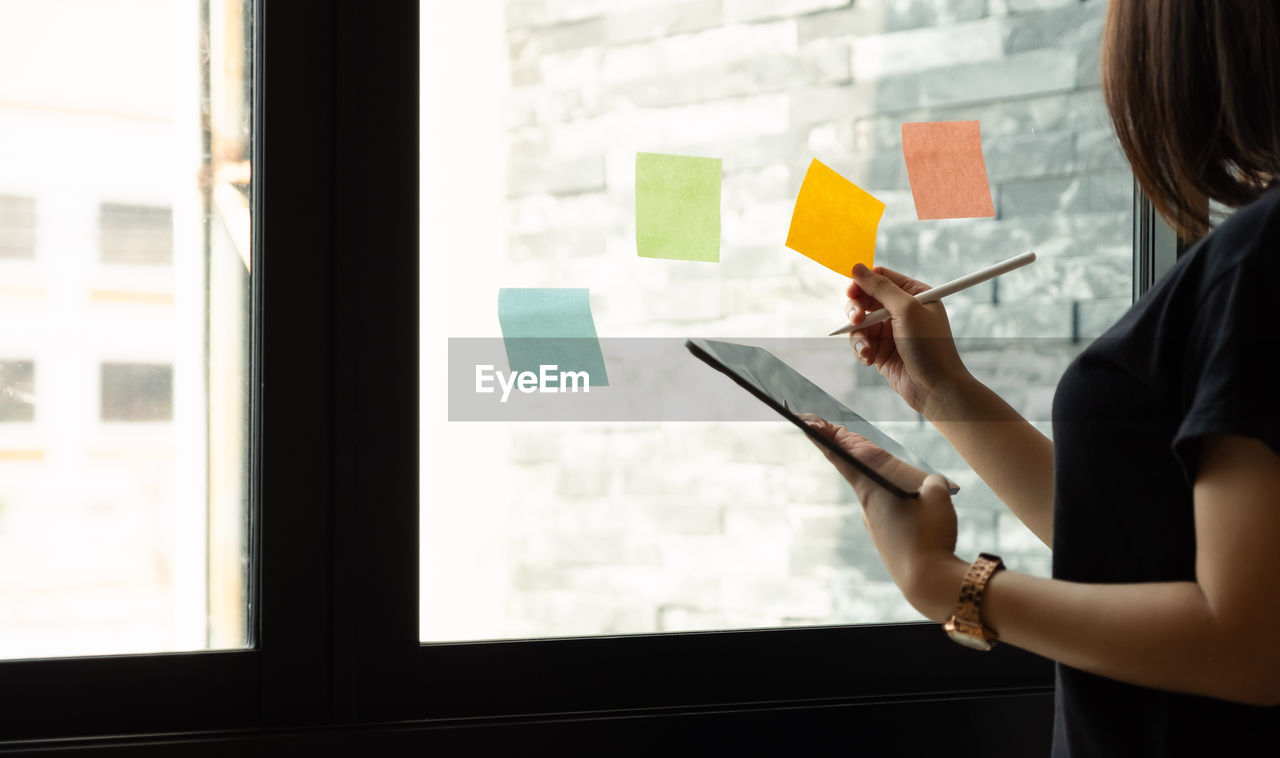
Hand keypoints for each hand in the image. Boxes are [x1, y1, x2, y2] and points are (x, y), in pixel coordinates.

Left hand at [802, 414, 960, 618]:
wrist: (929, 584)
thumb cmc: (930, 537)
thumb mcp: (938, 497)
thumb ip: (931, 482)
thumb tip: (929, 486)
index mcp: (870, 490)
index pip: (840, 456)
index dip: (823, 438)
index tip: (806, 423)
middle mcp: (867, 507)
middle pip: (855, 471)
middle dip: (846, 449)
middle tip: (830, 428)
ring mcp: (875, 525)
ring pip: (873, 493)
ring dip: (872, 476)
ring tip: (871, 459)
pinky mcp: (886, 540)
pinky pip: (886, 512)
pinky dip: (889, 500)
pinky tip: (905, 503)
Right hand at [845, 263, 971, 417]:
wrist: (935, 387)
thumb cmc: (929, 345)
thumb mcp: (906, 309)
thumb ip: (881, 288)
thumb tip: (857, 268)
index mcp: (913, 294)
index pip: (881, 278)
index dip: (863, 282)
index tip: (852, 292)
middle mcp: (900, 310)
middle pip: (865, 298)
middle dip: (856, 309)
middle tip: (856, 319)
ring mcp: (889, 330)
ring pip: (859, 323)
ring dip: (858, 335)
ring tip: (867, 349)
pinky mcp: (880, 350)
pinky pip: (860, 342)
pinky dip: (861, 349)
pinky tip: (869, 358)